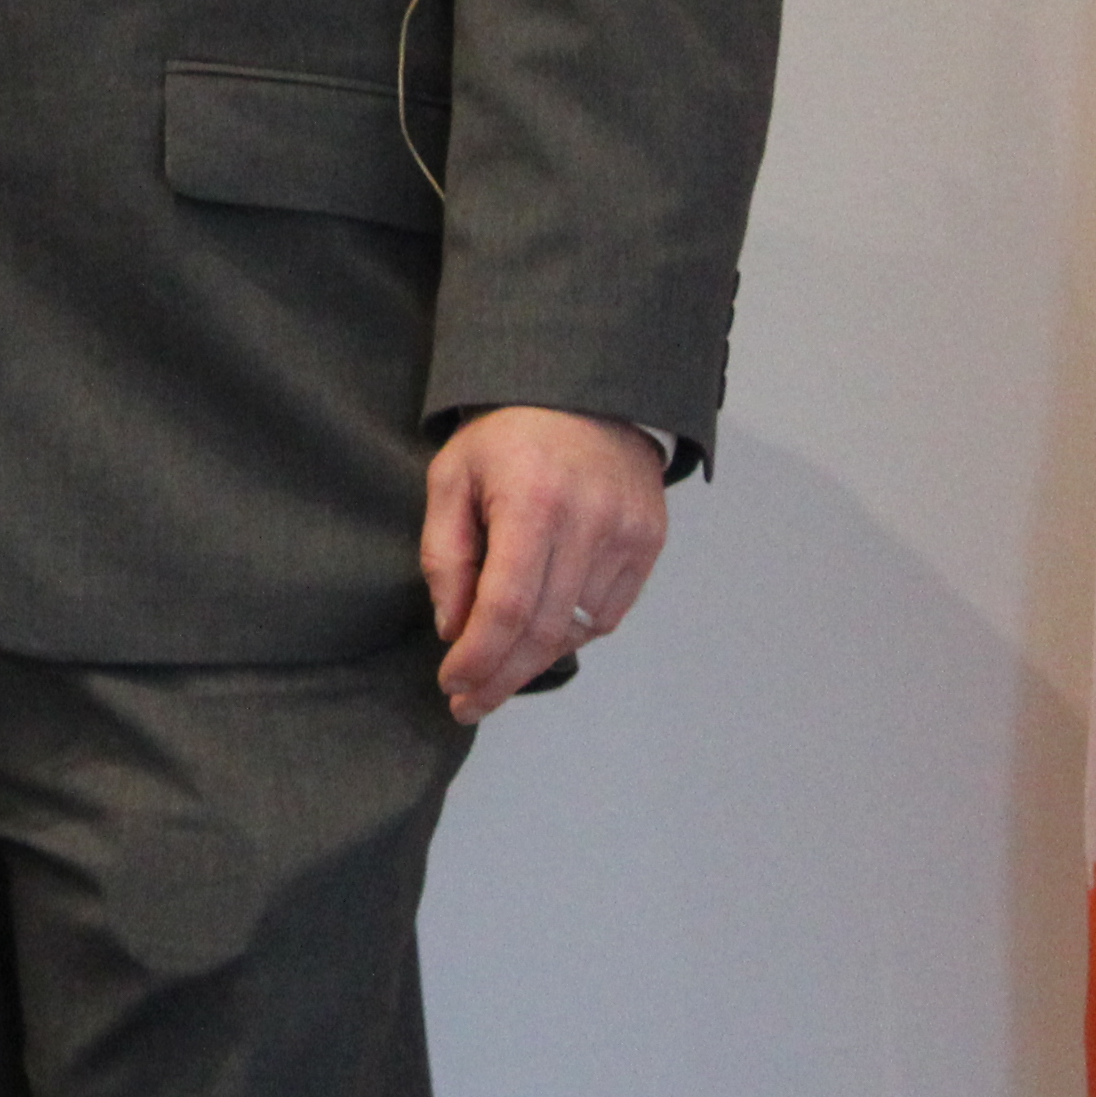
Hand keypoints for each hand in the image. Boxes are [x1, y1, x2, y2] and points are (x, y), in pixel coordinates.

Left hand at [422, 405, 667, 723]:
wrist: (584, 392)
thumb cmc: (507, 436)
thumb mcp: (451, 477)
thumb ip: (446, 554)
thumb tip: (454, 628)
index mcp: (532, 503)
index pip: (506, 607)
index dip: (479, 656)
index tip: (453, 683)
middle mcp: (589, 523)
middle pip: (544, 630)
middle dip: (502, 676)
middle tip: (470, 704)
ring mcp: (628, 535)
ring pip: (580, 629)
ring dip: (535, 660)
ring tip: (498, 671)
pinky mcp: (649, 542)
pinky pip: (608, 613)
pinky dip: (572, 633)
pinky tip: (541, 634)